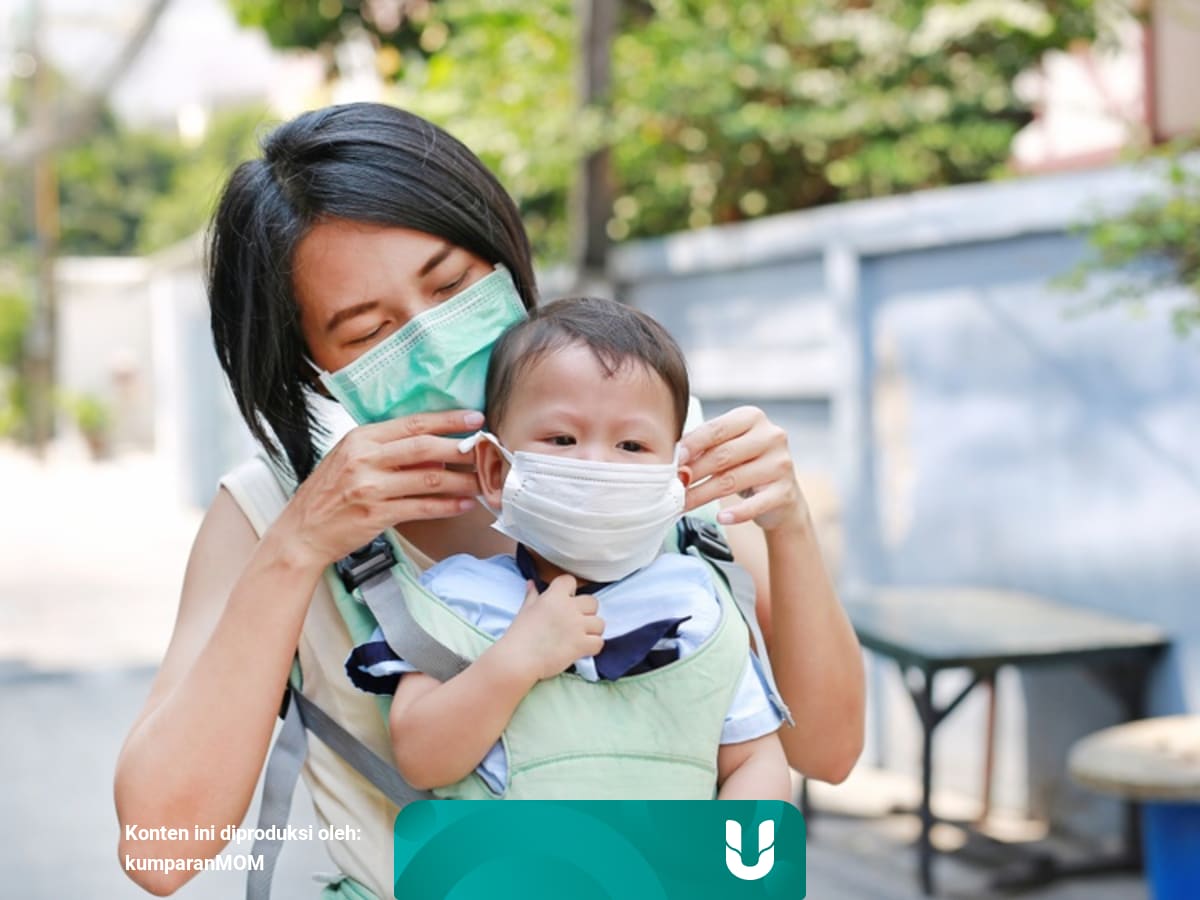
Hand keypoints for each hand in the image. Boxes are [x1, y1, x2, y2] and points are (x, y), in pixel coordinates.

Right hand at [272, 409, 485, 569]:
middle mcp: (365, 459)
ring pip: (429, 479)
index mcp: (360, 439)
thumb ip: (387, 451)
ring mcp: (371, 488)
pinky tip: (463, 505)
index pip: (412, 423)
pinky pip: (422, 508)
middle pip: (425, 448)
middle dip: (461, 448)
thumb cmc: (328, 493)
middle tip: (486, 450)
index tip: (474, 417)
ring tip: (482, 482)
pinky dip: (447, 506)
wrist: (302, 531)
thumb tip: (434, 452)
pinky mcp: (377, 515)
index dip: (447, 420)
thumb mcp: (350, 459)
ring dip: (461, 481)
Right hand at [499, 575, 604, 681]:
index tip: (565, 600)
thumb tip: (531, 583)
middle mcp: (569, 608)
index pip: (570, 581)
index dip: (570, 590)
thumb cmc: (519, 634)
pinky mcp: (581, 644)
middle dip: (587, 611)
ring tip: (580, 637)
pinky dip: (593, 646)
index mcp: (554, 596)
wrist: (518, 659)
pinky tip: (582, 649)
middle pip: (592, 602)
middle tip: (575, 622)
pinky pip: (599, 642)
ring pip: (600, 623)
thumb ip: (533, 595)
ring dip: (592, 630)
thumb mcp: (525, 610)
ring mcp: (577, 626)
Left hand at [679, 405, 808, 531]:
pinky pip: (755, 504)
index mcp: (753, 418)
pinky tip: (721, 518)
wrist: (781, 495)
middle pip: (722, 455)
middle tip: (672, 485)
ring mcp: (780, 464)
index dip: (692, 444)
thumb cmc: (747, 466)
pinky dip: (736, 513)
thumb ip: (706, 447)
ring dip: (703, 494)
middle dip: (693, 472)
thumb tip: (676, 457)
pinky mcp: (785, 491)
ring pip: (732, 480)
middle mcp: (771, 436)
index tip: (673, 458)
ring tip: (683, 503)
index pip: (716, 429)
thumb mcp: (728, 448)